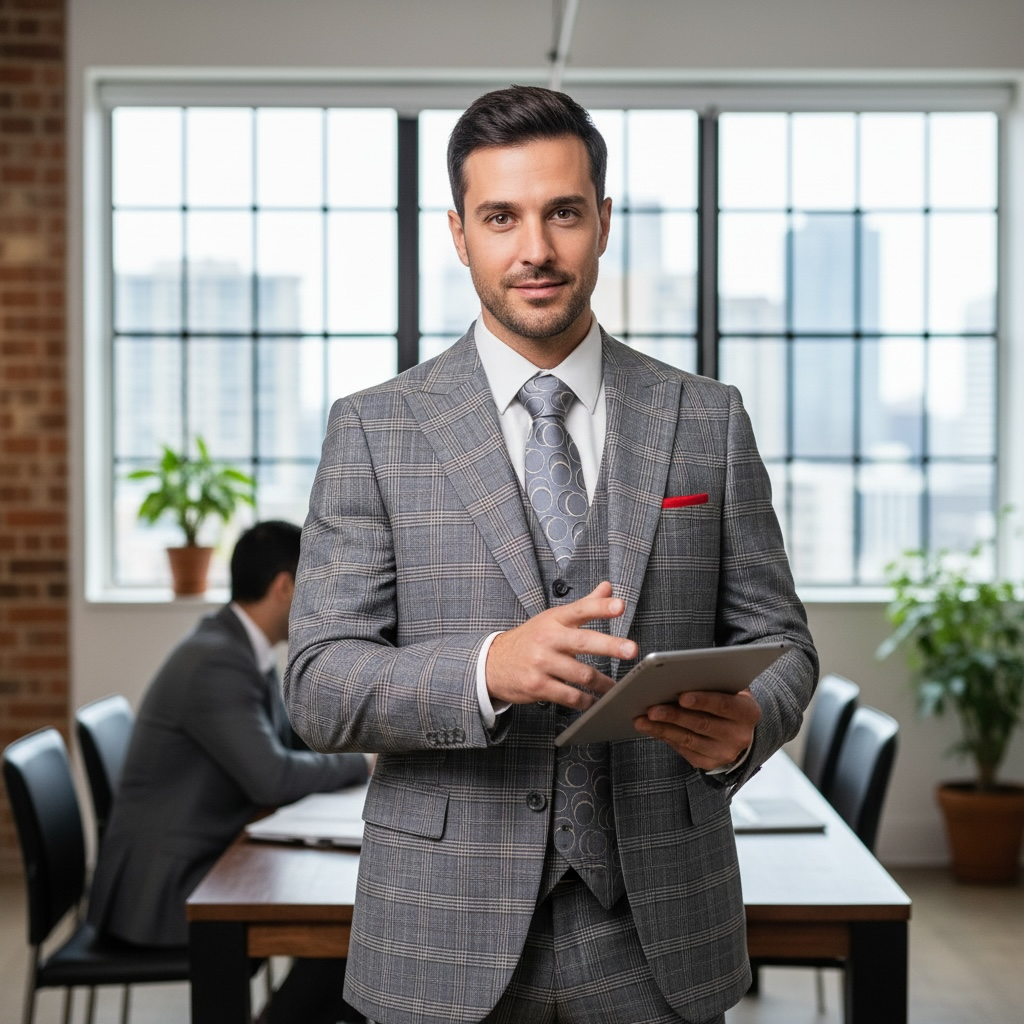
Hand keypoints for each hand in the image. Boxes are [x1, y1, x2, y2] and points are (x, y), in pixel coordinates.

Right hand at [486, 581, 637, 710]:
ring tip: (616, 687)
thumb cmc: (530, 639)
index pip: (580, 609)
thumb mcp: (553, 618)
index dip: (601, 606)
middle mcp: (547, 639)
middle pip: (583, 642)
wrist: (492, 663)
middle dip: (610, 646)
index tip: (620, 605)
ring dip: (603, 683)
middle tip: (631, 649)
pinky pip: (568, 695)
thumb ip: (584, 605)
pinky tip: (593, 701)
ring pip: (580, 674)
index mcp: (554, 619)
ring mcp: (541, 663)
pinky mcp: (537, 685)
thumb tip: (608, 587)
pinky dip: (585, 700)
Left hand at [633, 688, 760, 770]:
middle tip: (652, 709)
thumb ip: (712, 682)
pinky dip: (665, 737)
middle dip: (674, 716)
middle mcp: (739, 736)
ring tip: (642, 720)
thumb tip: (678, 676)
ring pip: (688, 740)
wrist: (738, 729)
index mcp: (748, 712)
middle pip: (702, 724)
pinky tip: (651, 728)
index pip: (724, 705)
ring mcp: (725, 753)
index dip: (702, 701)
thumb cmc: (727, 699)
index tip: (681, 696)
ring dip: (662, 729)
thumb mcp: (729, 688)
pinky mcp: (709, 763)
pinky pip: (683, 750)